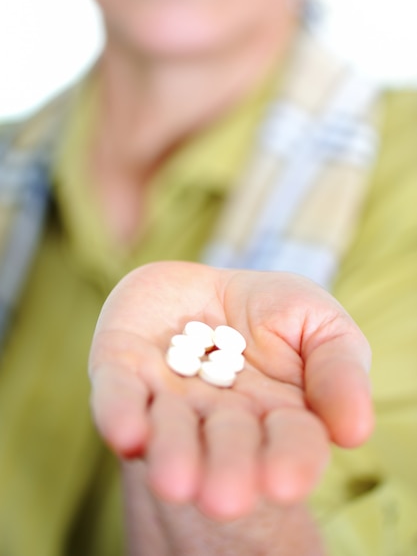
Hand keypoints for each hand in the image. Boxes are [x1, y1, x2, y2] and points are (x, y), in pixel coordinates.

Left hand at [89, 261, 372, 520]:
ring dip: (173, 455)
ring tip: (175, 479)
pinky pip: (118, 397)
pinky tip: (126, 432)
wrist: (207, 290)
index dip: (289, 462)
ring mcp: (169, 401)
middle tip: (224, 497)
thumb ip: (340, 370)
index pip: (290, 446)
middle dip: (226, 470)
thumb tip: (354, 429)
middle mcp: (219, 423)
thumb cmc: (272, 312)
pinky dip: (119, 414)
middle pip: (226, 450)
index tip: (285, 481)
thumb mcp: (322, 326)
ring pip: (170, 434)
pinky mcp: (124, 372)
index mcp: (275, 419)